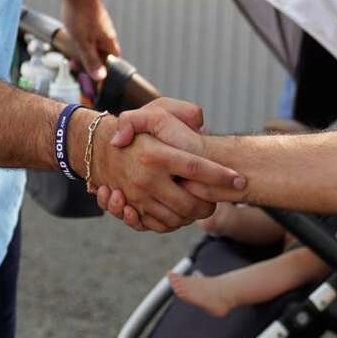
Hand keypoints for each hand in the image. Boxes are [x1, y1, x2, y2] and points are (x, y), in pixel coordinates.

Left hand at [60, 0, 119, 84]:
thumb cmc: (81, 15)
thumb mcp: (84, 43)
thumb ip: (91, 60)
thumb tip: (101, 77)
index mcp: (109, 41)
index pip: (113, 61)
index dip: (105, 71)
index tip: (95, 79)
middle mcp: (107, 33)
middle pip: (102, 53)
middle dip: (90, 62)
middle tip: (76, 66)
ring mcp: (100, 25)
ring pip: (94, 44)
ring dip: (84, 52)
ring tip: (71, 55)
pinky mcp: (91, 18)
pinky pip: (89, 35)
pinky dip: (81, 41)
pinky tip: (72, 40)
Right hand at [83, 102, 245, 231]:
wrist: (97, 148)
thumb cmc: (134, 131)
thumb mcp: (154, 112)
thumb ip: (181, 112)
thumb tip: (201, 121)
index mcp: (155, 154)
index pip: (196, 168)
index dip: (221, 176)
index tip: (239, 180)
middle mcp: (146, 179)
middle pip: (191, 203)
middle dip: (210, 204)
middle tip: (220, 198)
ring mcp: (138, 197)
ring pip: (177, 218)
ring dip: (194, 215)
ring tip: (203, 204)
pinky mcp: (132, 209)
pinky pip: (159, 225)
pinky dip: (174, 222)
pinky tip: (182, 212)